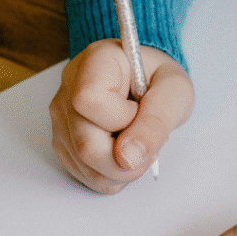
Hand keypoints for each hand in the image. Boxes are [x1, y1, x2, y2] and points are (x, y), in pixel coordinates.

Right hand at [49, 39, 193, 192]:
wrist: (147, 81)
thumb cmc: (159, 80)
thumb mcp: (174, 91)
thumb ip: (155, 122)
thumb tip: (127, 158)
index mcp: (96, 61)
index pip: (88, 100)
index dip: (120, 118)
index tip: (139, 111)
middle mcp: (69, 87)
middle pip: (85, 143)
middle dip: (126, 158)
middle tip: (147, 142)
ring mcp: (62, 116)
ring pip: (84, 164)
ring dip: (121, 168)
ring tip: (137, 144)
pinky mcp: (62, 140)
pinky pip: (84, 173)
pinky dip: (111, 174)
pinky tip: (124, 154)